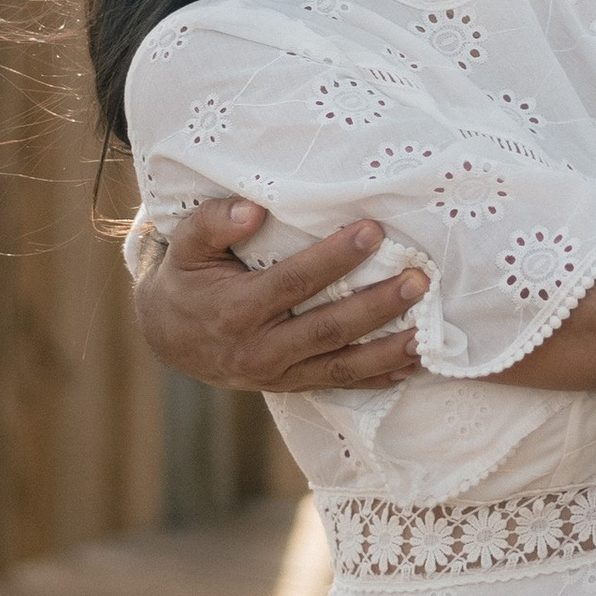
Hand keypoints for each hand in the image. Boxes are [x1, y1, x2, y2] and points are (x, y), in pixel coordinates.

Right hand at [132, 197, 425, 391]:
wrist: (168, 337)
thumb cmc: (187, 278)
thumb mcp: (186, 244)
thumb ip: (214, 222)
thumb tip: (253, 210)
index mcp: (236, 310)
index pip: (294, 282)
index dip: (334, 258)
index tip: (373, 231)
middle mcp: (259, 350)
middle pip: (328, 328)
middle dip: (376, 305)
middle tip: (418, 280)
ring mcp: (277, 374)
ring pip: (340, 365)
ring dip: (387, 350)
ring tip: (427, 334)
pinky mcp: (291, 385)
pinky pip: (339, 385)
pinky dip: (378, 378)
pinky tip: (412, 365)